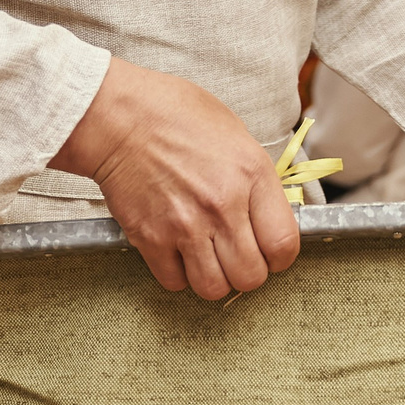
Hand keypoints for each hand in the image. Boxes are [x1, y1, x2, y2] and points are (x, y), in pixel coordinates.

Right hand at [52, 56, 299, 301]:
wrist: (120, 118)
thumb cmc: (177, 115)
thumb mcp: (236, 136)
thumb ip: (256, 181)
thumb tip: (268, 216)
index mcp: (251, 175)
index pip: (284, 244)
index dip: (280, 257)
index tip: (270, 252)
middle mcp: (222, 206)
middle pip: (251, 276)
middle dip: (247, 272)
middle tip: (237, 255)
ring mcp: (185, 226)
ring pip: (214, 289)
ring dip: (214, 278)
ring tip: (207, 256)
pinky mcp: (150, 239)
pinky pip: (174, 282)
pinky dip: (178, 274)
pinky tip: (177, 251)